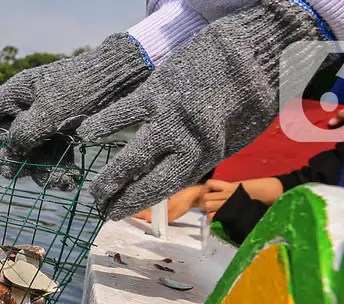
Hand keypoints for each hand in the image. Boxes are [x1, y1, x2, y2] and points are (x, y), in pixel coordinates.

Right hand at [0, 33, 151, 190]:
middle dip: (15, 163)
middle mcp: (27, 110)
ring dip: (42, 173)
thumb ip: (23, 134)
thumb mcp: (49, 111)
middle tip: (23, 172)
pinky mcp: (66, 135)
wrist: (125, 79)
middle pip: (7, 145)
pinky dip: (60, 171)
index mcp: (15, 95)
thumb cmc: (83, 88)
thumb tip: (8, 154)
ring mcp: (46, 124)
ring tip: (61, 182)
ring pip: (32, 157)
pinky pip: (54, 158)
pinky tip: (70, 181)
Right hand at [77, 0, 322, 219]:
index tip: (117, 212)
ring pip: (131, 155)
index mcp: (206, 157)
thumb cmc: (251, 96)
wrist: (255, 50)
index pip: (163, 188)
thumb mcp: (235, 136)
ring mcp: (169, 119)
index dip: (137, 203)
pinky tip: (87, 133)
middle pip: (144, 179)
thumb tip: (176, 170)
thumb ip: (204, 153)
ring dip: (109, 176)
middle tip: (100, 207)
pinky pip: (124, 112)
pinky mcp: (157, 91)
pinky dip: (104, 123)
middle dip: (118, 197)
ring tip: (93, 190)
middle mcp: (185, 144)